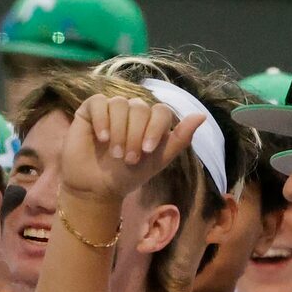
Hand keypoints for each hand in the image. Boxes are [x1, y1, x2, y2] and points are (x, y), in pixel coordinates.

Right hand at [55, 92, 194, 205]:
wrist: (97, 189)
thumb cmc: (127, 176)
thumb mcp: (159, 160)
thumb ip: (180, 139)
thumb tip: (202, 115)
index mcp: (150, 121)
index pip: (160, 111)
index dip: (155, 128)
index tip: (146, 151)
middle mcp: (132, 112)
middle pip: (140, 108)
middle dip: (136, 134)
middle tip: (128, 158)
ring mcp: (111, 109)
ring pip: (120, 104)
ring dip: (119, 130)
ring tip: (115, 152)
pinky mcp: (90, 111)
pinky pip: (98, 102)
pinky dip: (102, 119)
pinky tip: (102, 137)